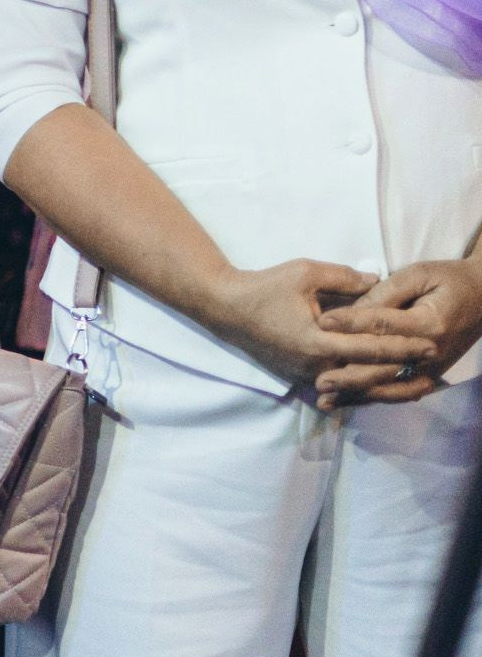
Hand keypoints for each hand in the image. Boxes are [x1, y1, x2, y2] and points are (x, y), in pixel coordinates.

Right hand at [195, 259, 438, 393]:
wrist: (225, 308)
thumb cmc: (264, 287)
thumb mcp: (304, 272)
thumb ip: (344, 277)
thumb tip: (378, 280)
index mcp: (317, 342)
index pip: (370, 347)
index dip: (403, 346)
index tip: (429, 344)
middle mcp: (314, 365)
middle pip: (367, 374)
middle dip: (401, 370)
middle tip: (432, 368)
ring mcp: (305, 375)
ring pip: (353, 384)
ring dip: (384, 384)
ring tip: (414, 383)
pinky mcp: (299, 376)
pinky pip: (336, 384)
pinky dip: (360, 385)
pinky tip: (379, 385)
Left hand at [313, 259, 481, 408]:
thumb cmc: (448, 279)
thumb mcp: (418, 274)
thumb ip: (385, 292)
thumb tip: (351, 309)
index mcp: (429, 323)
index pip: (383, 324)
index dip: (351, 322)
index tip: (322, 323)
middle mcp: (432, 352)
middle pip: (385, 366)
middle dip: (350, 375)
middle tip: (319, 381)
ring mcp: (433, 368)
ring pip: (391, 387)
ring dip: (357, 395)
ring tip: (327, 400)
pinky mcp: (431, 375)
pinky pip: (402, 392)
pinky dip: (375, 399)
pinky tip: (350, 403)